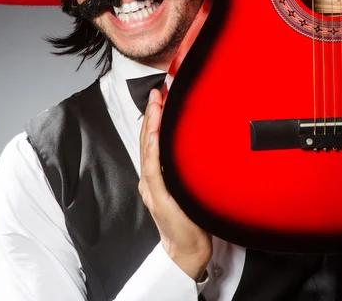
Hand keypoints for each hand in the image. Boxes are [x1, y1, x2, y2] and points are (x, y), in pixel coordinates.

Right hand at [139, 88, 211, 280]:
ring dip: (151, 125)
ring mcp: (152, 188)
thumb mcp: (186, 185)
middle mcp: (150, 179)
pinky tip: (154, 136)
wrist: (186, 249)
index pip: (151, 140)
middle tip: (156, 92)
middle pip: (146, 140)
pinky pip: (153, 170)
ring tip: (155, 105)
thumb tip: (195, 144)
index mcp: (155, 175)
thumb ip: (183, 167)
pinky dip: (152, 151)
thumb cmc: (189, 219)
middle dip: (151, 114)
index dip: (153, 118)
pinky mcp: (158, 197)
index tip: (159, 97)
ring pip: (147, 150)